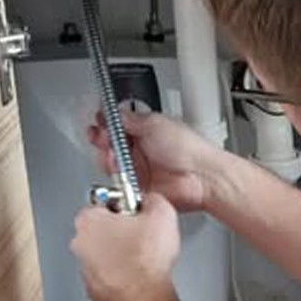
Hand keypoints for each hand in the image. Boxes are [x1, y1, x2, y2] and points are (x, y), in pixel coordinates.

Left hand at [70, 192, 180, 300]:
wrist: (145, 297)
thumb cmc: (146, 260)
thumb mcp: (162, 212)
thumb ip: (152, 199)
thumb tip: (151, 201)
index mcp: (89, 220)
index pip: (103, 202)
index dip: (124, 205)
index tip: (136, 211)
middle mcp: (80, 244)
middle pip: (100, 228)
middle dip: (120, 229)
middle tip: (141, 233)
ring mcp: (85, 269)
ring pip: (102, 253)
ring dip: (119, 252)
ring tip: (142, 255)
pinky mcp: (94, 289)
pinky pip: (107, 275)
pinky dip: (120, 274)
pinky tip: (137, 273)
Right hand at [88, 112, 221, 211]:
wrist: (200, 178)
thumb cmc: (189, 149)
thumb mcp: (155, 123)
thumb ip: (131, 118)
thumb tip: (116, 112)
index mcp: (148, 130)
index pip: (120, 124)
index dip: (108, 122)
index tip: (99, 119)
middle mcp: (143, 149)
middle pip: (111, 143)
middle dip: (102, 138)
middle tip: (100, 135)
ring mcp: (140, 169)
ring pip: (111, 162)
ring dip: (107, 155)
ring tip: (112, 151)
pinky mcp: (137, 187)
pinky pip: (117, 181)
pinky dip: (113, 174)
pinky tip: (118, 168)